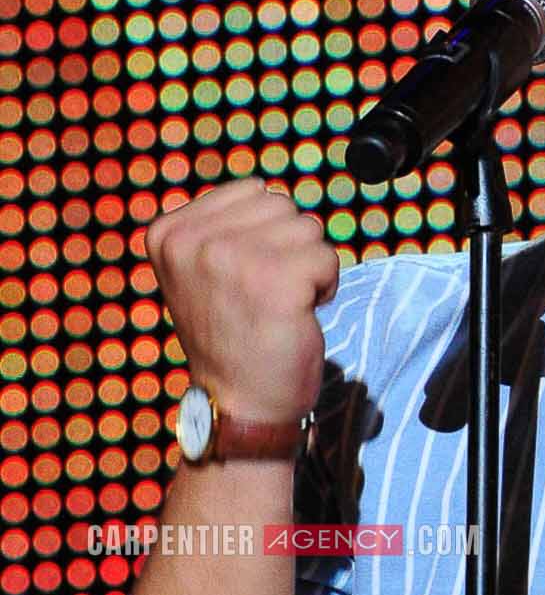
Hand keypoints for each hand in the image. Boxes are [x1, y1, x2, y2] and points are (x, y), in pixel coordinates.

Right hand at [144, 177, 341, 427]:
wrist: (239, 403)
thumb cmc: (232, 335)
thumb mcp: (202, 270)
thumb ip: (222, 226)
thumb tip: (266, 190)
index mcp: (167, 232)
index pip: (250, 191)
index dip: (264, 233)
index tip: (244, 277)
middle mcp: (192, 241)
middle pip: (281, 205)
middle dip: (289, 246)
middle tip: (266, 294)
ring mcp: (230, 258)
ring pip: (308, 228)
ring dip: (308, 266)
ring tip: (279, 304)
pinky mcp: (273, 280)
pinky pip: (327, 258)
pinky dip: (325, 287)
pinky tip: (297, 315)